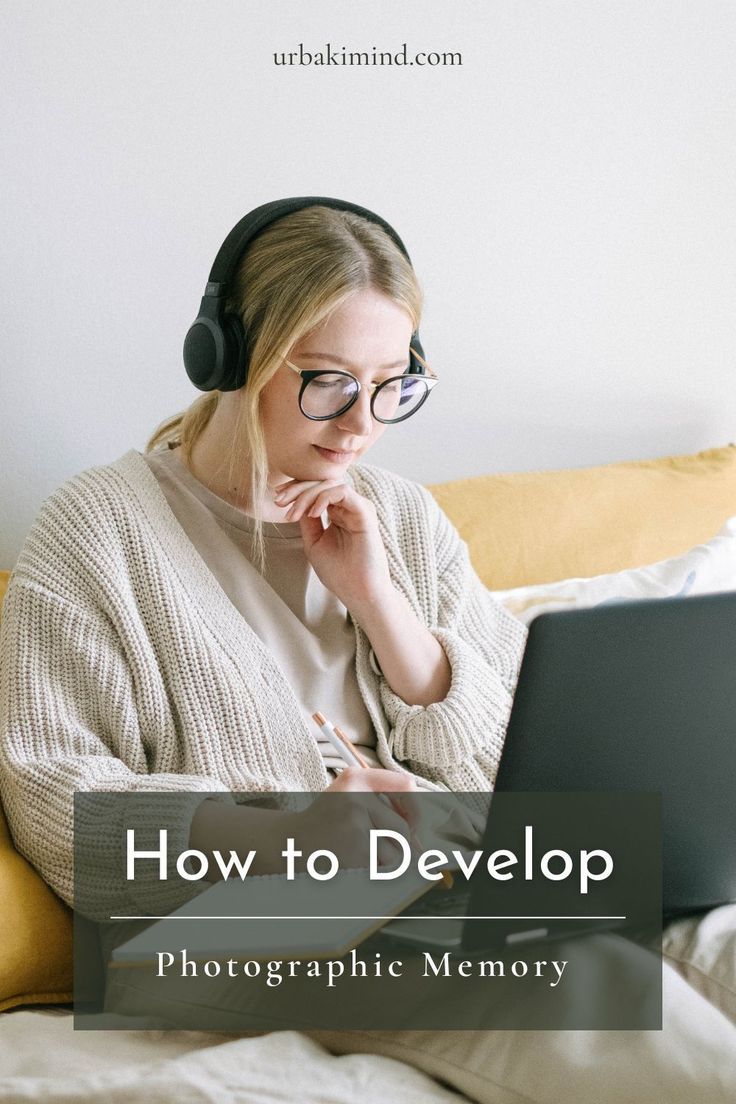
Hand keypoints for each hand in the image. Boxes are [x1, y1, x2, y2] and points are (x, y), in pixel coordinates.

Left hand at [274, 478, 392, 614]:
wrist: (358, 592)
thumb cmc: (339, 573)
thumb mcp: (314, 542)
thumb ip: (307, 521)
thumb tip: (295, 500)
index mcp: (339, 513)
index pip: (317, 490)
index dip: (296, 490)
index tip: (277, 499)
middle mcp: (349, 507)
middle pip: (322, 482)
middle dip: (297, 488)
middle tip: (279, 501)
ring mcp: (358, 508)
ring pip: (330, 484)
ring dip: (307, 494)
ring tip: (293, 513)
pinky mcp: (365, 512)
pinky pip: (343, 492)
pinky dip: (323, 498)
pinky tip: (312, 513)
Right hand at [288, 767, 417, 869]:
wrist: (290, 844)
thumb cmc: (327, 824)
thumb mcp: (351, 801)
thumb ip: (384, 810)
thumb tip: (420, 844)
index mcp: (357, 778)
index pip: (405, 786)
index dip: (415, 810)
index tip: (411, 827)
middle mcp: (356, 795)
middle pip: (402, 828)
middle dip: (399, 848)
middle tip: (377, 851)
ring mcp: (355, 821)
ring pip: (394, 851)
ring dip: (381, 861)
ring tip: (355, 853)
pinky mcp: (354, 846)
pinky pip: (381, 865)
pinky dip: (371, 870)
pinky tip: (350, 861)